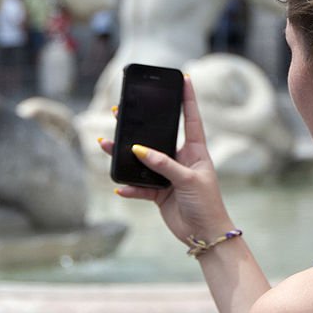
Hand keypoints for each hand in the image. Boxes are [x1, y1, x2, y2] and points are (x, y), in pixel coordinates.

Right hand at [98, 75, 233, 244]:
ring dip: (123, 156)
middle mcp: (181, 159)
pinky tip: (120, 187)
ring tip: (105, 145)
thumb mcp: (188, 179)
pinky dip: (129, 187)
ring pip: (142, 161)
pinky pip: (140, 186)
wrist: (206, 234)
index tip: (184, 78)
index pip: (191, 118)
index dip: (188, 98)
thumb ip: (164, 164)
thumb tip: (139, 150)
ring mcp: (168, 176)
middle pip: (157, 138)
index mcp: (196, 150)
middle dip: (139, 126)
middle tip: (119, 112)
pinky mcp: (159, 193)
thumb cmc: (207, 203)